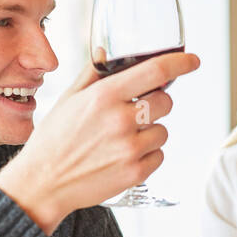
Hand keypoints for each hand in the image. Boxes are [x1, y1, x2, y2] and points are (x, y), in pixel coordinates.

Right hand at [0, 51, 200, 232]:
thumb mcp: (68, 100)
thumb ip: (92, 74)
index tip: (193, 61)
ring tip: (121, 140)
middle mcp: (120, 120)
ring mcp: (130, 148)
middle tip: (135, 112)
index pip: (155, 71)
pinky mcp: (136, 172)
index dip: (180, 64)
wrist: (44, 184)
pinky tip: (123, 156)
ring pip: (163, 131)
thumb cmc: (54, 140)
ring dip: (150, 132)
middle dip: (156, 103)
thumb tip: (105, 52)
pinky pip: (159, 155)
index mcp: (104, 96)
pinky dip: (147, 155)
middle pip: (166, 101)